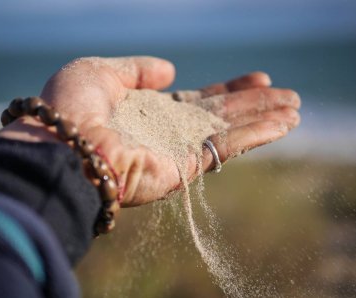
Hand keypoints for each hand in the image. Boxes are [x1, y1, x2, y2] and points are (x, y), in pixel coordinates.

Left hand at [0, 56, 299, 206]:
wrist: (60, 149)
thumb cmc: (72, 108)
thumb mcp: (100, 72)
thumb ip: (137, 69)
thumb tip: (172, 71)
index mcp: (148, 110)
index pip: (197, 100)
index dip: (228, 91)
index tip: (258, 81)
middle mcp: (166, 132)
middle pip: (220, 115)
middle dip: (254, 105)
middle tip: (289, 96)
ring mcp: (176, 152)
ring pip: (230, 132)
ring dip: (263, 120)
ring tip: (294, 110)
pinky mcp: (184, 169)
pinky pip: (226, 149)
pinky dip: (255, 136)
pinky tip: (282, 125)